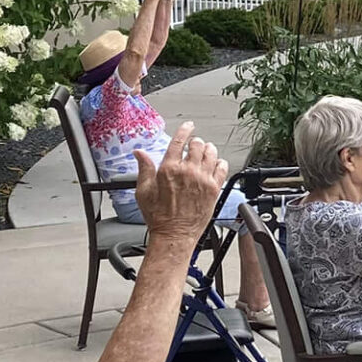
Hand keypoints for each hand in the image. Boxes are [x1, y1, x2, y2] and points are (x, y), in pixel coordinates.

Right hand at [135, 123, 225, 242]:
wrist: (174, 235)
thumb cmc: (158, 216)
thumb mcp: (143, 191)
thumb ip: (144, 169)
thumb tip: (139, 153)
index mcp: (169, 169)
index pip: (179, 141)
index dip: (185, 130)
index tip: (188, 126)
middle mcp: (188, 171)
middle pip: (198, 144)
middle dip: (195, 142)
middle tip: (194, 145)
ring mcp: (203, 180)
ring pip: (212, 153)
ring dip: (209, 149)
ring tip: (206, 152)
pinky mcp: (214, 189)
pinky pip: (222, 168)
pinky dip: (220, 163)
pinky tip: (216, 165)